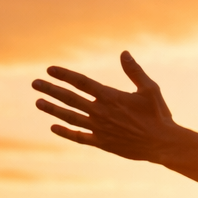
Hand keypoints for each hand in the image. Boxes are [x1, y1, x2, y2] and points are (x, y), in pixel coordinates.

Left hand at [32, 51, 180, 160]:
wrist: (163, 144)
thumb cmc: (159, 115)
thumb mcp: (150, 89)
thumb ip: (134, 71)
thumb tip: (124, 53)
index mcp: (111, 96)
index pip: (81, 82)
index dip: (64, 74)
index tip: (49, 69)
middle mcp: (101, 112)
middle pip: (69, 98)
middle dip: (50, 89)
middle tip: (34, 84)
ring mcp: (99, 128)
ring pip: (69, 117)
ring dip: (52, 109)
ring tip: (38, 102)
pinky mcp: (102, 143)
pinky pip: (79, 137)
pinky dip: (65, 132)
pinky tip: (53, 127)